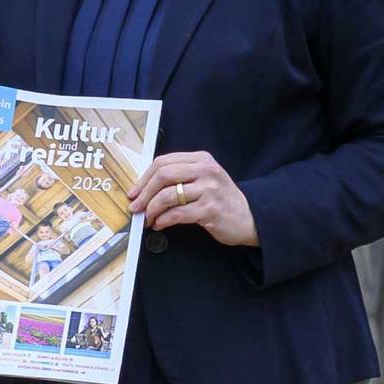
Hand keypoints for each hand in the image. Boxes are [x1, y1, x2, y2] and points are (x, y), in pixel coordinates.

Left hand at [131, 151, 257, 246]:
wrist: (250, 218)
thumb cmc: (220, 199)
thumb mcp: (203, 179)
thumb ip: (178, 176)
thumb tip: (143, 188)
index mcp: (201, 159)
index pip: (162, 162)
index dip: (143, 178)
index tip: (133, 191)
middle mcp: (206, 171)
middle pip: (162, 175)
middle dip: (144, 193)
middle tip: (135, 206)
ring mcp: (209, 189)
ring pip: (167, 195)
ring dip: (151, 209)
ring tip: (147, 218)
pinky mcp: (210, 209)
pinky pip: (177, 213)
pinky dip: (163, 220)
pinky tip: (159, 224)